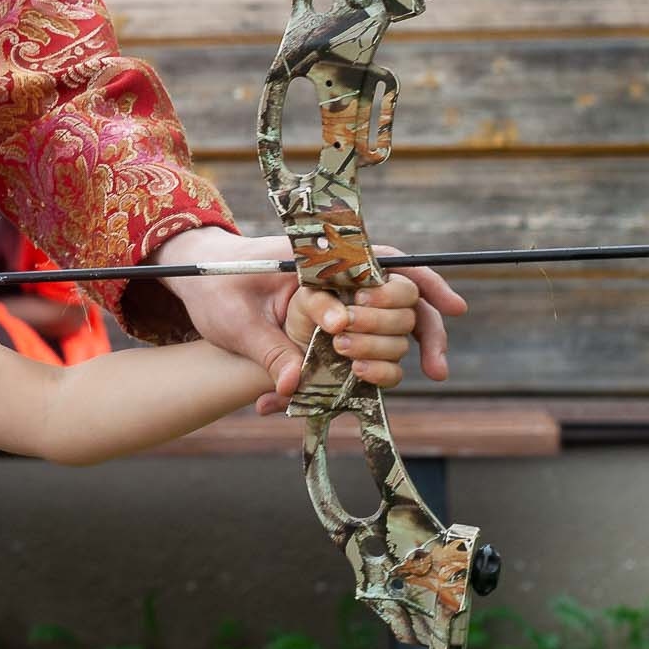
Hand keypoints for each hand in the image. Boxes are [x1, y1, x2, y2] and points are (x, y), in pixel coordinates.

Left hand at [155, 227, 464, 413]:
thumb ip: (267, 350)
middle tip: (398, 360)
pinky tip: (358, 389)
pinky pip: (361, 349)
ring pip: (391, 326)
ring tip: (373, 376)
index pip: (391, 263)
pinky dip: (369, 371)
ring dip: (394, 354)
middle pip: (403, 298)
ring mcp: (336, 305)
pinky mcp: (327, 332)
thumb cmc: (214, 284)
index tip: (454, 310)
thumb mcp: (233, 318)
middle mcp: (338, 279)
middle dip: (412, 330)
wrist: (195, 281)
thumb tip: (295, 385)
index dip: (427, 284)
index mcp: (322, 259)